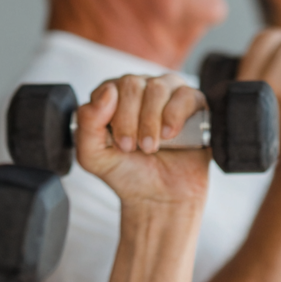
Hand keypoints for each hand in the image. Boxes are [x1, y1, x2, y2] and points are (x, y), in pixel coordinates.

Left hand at [75, 75, 209, 206]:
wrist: (160, 197)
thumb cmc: (128, 172)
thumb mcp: (93, 156)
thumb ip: (87, 123)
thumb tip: (108, 91)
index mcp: (113, 98)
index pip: (108, 87)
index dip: (112, 115)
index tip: (119, 143)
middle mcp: (140, 89)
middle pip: (132, 84)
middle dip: (130, 120)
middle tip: (133, 147)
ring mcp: (168, 93)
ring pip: (157, 87)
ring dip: (151, 121)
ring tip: (151, 147)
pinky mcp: (193, 103)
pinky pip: (186, 94)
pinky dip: (175, 115)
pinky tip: (170, 135)